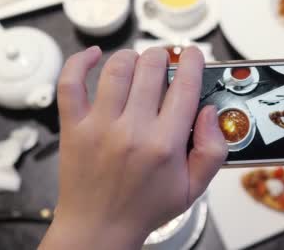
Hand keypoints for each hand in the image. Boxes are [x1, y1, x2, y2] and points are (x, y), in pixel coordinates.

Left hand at [39, 46, 226, 249]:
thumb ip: (213, 150)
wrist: (100, 228)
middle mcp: (132, 130)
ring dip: (132, 57)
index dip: (193, 62)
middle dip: (163, 57)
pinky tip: (93, 56)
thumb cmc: (145, 207)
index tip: (194, 55)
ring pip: (117, 69)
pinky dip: (79, 62)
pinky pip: (71, 83)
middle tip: (165, 63)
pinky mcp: (73, 127)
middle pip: (151, 68)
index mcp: (165, 144)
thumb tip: (209, 112)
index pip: (185, 86)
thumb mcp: (194, 188)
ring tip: (138, 63)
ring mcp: (99, 126)